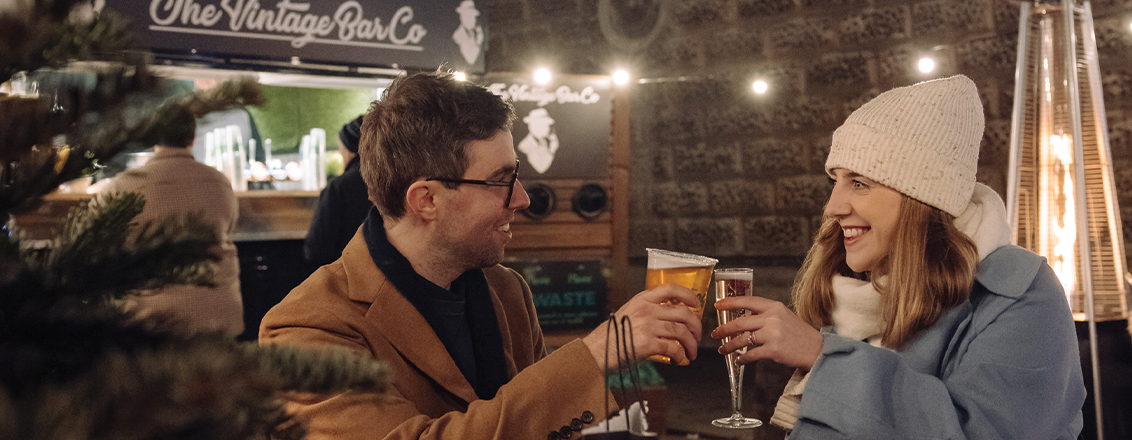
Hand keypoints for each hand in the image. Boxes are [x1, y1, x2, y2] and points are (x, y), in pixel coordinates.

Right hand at [582, 284, 702, 370]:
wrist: (597, 350)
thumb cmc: (611, 336)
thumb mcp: (629, 314)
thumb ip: (647, 312)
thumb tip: (668, 320)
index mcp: (642, 300)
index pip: (670, 289)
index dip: (688, 295)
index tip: (696, 304)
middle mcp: (646, 310)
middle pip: (683, 313)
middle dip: (695, 326)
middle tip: (697, 335)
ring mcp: (648, 325)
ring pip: (681, 331)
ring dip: (691, 344)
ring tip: (691, 352)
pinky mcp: (648, 343)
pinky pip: (673, 348)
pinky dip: (680, 355)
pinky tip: (678, 359)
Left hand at [711, 296, 822, 370]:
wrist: (816, 349)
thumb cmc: (799, 334)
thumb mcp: (783, 316)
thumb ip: (765, 315)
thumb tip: (742, 319)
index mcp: (774, 307)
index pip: (747, 301)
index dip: (730, 302)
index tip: (718, 305)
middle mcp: (772, 318)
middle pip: (740, 322)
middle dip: (724, 329)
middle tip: (716, 333)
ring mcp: (772, 334)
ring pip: (742, 339)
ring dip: (729, 346)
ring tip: (723, 350)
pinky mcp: (773, 349)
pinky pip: (751, 354)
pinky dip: (742, 359)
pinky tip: (739, 360)